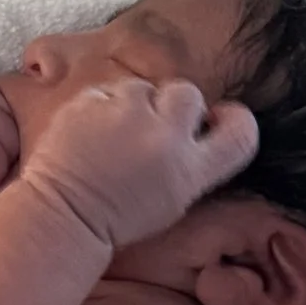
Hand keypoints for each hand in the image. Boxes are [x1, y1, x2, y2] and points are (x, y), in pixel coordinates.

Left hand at [19, 76, 257, 252]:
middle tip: (153, 126)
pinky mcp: (90, 102)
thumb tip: (203, 128)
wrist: (64, 215)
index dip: (234, 119)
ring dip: (134, 104)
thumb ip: (193, 163)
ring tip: (114, 132)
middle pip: (190, 94)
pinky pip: (106, 91)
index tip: (217, 120)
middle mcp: (164, 137)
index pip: (241, 131)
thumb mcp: (173, 200)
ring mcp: (124, 115)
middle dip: (174, 105)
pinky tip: (90, 132)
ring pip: (144, 87)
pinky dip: (101, 106)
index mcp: (190, 171)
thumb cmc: (117, 217)